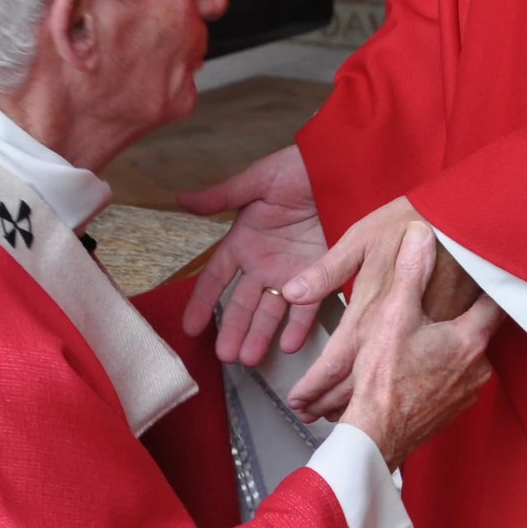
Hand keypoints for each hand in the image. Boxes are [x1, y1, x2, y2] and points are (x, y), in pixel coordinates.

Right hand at [178, 145, 328, 365]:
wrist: (345, 167)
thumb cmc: (300, 168)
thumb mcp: (259, 180)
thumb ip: (222, 196)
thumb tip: (181, 200)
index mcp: (244, 240)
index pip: (215, 278)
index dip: (202, 302)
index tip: (190, 328)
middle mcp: (264, 263)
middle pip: (241, 303)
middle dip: (232, 330)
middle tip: (225, 356)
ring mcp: (292, 272)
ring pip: (270, 311)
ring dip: (260, 335)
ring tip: (250, 360)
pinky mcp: (321, 275)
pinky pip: (308, 306)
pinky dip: (298, 326)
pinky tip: (289, 346)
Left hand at [283, 200, 481, 422]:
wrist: (469, 220)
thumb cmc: (410, 222)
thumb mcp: (361, 240)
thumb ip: (328, 270)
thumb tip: (292, 291)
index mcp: (374, 315)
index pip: (337, 361)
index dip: (314, 384)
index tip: (297, 399)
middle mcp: (401, 336)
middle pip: (361, 384)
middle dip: (331, 402)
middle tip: (308, 414)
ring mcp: (431, 346)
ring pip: (392, 386)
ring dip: (362, 401)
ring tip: (335, 416)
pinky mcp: (458, 346)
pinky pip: (423, 380)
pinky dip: (401, 390)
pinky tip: (391, 396)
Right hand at [340, 225, 499, 472]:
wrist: (374, 435)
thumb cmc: (382, 381)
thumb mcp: (392, 315)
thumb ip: (410, 272)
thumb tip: (420, 235)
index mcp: (469, 339)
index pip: (496, 299)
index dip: (489, 280)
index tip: (488, 266)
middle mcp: (477, 366)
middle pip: (479, 326)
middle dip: (462, 312)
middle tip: (447, 297)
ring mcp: (467, 391)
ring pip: (465, 354)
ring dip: (450, 342)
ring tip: (426, 332)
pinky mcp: (452, 407)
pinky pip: (454, 377)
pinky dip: (441, 367)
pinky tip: (418, 363)